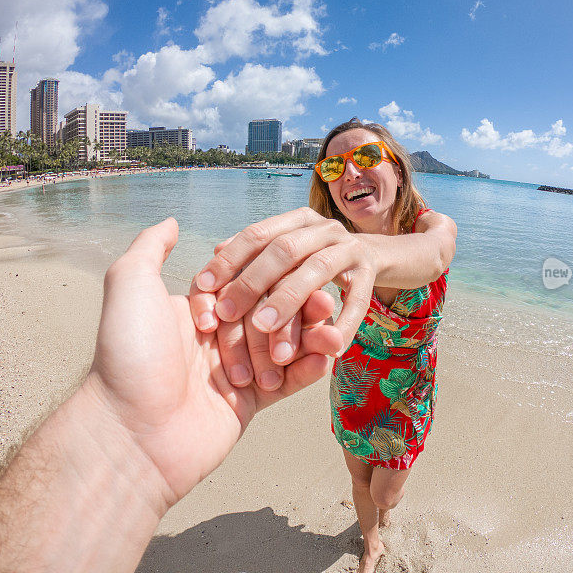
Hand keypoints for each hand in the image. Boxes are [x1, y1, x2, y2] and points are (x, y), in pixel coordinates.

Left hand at [87, 218, 338, 503]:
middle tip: (323, 302)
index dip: (272, 279)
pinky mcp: (249, 405)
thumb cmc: (129, 354)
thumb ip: (151, 248)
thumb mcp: (130, 285)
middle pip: (270, 313)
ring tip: (331, 333)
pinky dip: (309, 369)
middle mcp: (216, 338)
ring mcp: (236, 371)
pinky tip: (327, 357)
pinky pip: (288, 383)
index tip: (298, 270)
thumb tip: (171, 221)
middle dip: (298, 308)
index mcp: (196, 311)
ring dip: (310, 337)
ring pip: (284, 345)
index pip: (246, 284)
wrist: (130, 433)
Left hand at [190, 207, 375, 357]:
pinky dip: (343, 326)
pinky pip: (357, 303)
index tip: (202, 286)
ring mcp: (349, 250)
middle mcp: (322, 230)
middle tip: (227, 314)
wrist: (370, 260)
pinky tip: (327, 351)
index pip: (256, 235)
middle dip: (253, 282)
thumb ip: (246, 253)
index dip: (229, 259)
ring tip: (266, 334)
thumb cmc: (306, 265)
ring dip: (290, 303)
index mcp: (295, 221)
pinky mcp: (370, 277)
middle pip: (285, 250)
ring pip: (318, 271)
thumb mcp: (276, 254)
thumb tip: (209, 247)